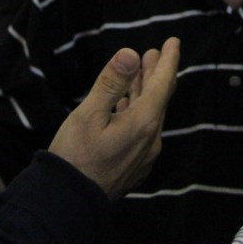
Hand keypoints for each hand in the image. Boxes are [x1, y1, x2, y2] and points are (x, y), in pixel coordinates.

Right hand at [49, 37, 179, 199]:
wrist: (68, 201)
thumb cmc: (74, 155)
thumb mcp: (88, 114)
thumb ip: (110, 83)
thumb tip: (130, 54)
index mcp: (142, 123)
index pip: (162, 84)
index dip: (168, 61)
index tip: (173, 42)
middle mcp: (150, 139)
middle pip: (159, 99)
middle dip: (157, 73)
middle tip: (155, 53)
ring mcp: (144, 154)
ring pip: (150, 114)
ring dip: (146, 91)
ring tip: (141, 72)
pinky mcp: (134, 164)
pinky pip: (143, 129)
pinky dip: (138, 109)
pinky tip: (128, 104)